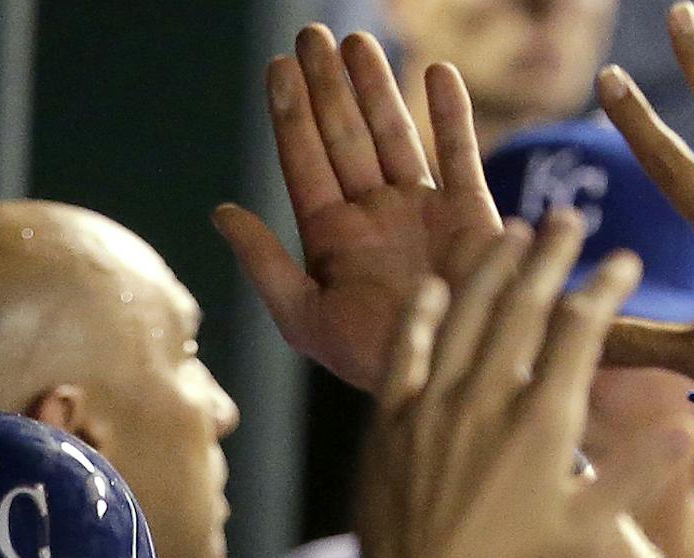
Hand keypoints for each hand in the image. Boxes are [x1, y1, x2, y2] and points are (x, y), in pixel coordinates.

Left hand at [221, 26, 502, 390]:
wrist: (453, 385)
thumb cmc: (377, 363)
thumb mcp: (307, 320)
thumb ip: (267, 265)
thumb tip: (221, 211)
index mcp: (332, 238)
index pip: (304, 162)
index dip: (289, 113)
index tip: (278, 66)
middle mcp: (375, 216)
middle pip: (345, 136)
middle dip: (327, 85)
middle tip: (312, 33)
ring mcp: (422, 212)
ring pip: (395, 134)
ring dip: (376, 88)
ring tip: (356, 41)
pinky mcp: (472, 217)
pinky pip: (460, 155)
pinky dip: (451, 116)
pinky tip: (437, 74)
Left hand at [358, 215, 691, 557]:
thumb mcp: (588, 532)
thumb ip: (636, 470)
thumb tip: (687, 420)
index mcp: (542, 422)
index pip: (579, 330)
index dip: (604, 287)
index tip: (623, 259)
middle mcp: (487, 400)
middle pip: (522, 306)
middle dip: (550, 255)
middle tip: (568, 216)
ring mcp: (433, 407)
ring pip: (464, 316)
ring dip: (489, 268)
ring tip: (511, 232)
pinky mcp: (390, 423)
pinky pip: (405, 353)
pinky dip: (422, 316)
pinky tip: (434, 288)